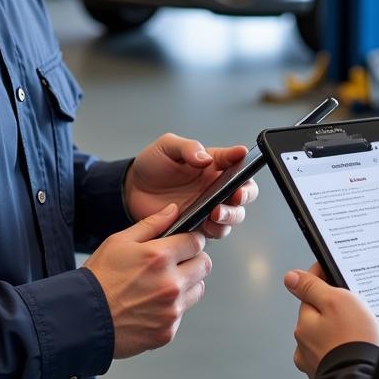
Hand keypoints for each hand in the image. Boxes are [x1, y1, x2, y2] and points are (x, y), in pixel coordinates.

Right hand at [84, 203, 211, 358]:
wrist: (82, 319)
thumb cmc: (98, 278)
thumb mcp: (120, 241)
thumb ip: (152, 223)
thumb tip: (173, 210)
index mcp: (159, 257)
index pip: (197, 242)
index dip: (190, 240)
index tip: (184, 243)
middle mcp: (170, 283)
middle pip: (204, 265)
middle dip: (193, 260)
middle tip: (174, 263)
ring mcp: (171, 310)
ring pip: (198, 289)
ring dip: (187, 284)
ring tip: (161, 285)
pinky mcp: (167, 331)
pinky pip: (182, 313)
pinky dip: (172, 308)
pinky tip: (151, 305)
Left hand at [125, 133, 254, 239]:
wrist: (132, 190)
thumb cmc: (152, 164)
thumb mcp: (168, 146)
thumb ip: (188, 148)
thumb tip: (206, 157)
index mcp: (213, 164)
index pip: (236, 162)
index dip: (243, 161)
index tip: (242, 158)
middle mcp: (215, 186)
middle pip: (245, 192)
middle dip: (245, 194)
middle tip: (235, 195)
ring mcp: (209, 207)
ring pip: (234, 215)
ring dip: (231, 215)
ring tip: (216, 213)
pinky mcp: (199, 225)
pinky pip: (216, 231)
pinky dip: (215, 230)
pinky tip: (205, 224)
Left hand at [285, 263, 378, 378]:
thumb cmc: (353, 340)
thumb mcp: (335, 301)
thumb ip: (312, 287)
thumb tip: (290, 277)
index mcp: (303, 324)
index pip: (309, 293)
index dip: (322, 279)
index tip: (334, 272)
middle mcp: (304, 345)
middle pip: (318, 316)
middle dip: (332, 310)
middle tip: (356, 308)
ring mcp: (315, 363)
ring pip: (326, 336)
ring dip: (337, 331)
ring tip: (360, 332)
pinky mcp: (329, 376)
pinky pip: (334, 355)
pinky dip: (342, 350)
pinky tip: (356, 349)